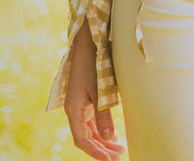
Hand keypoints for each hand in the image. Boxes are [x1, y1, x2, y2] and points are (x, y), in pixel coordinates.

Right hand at [64, 19, 124, 159]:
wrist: (90, 46)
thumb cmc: (94, 66)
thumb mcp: (100, 92)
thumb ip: (104, 115)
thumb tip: (108, 137)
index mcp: (74, 110)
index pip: (82, 140)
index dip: (95, 152)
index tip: (110, 160)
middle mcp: (75, 111)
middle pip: (86, 137)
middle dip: (101, 149)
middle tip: (119, 156)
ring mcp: (80, 106)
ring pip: (90, 130)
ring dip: (103, 140)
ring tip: (120, 149)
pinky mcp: (87, 100)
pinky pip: (92, 121)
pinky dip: (102, 130)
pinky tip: (113, 135)